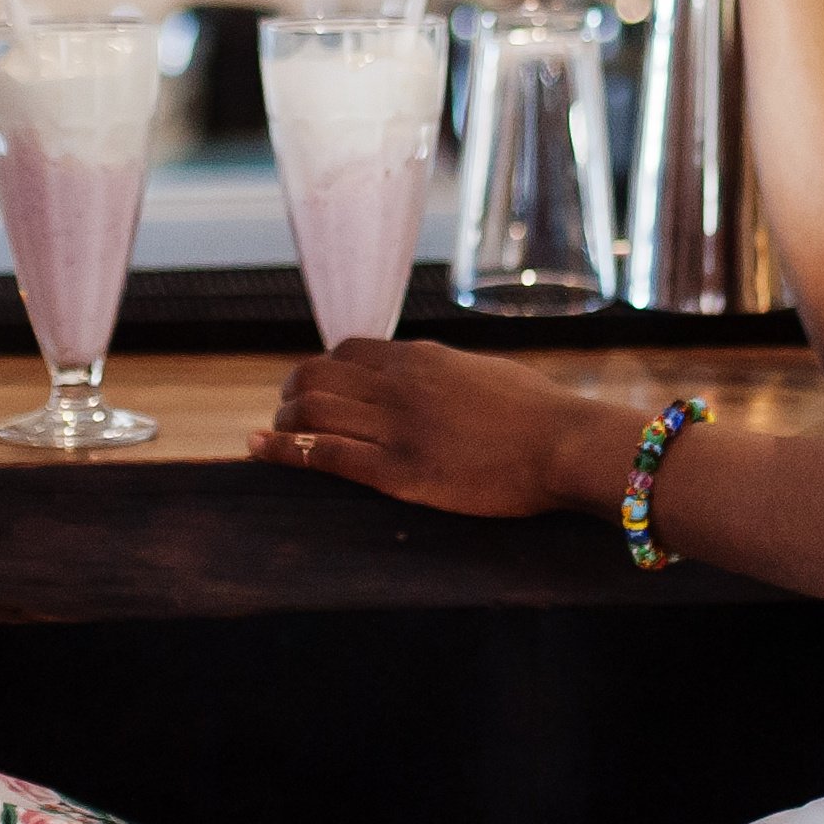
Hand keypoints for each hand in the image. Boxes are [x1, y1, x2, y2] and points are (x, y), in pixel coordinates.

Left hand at [251, 337, 628, 521]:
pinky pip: (325, 455)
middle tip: (286, 415)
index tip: (315, 390)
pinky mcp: (399, 472)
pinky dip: (284, 451)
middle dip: (291, 394)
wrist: (564, 444)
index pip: (345, 351)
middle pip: (315, 376)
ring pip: (310, 412)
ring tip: (272, 436)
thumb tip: (425, 373)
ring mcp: (397, 428)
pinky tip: (258, 450)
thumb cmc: (540, 413)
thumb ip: (444, 372)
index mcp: (420, 358)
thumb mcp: (483, 372)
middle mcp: (399, 385)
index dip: (321, 369)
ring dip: (283, 423)